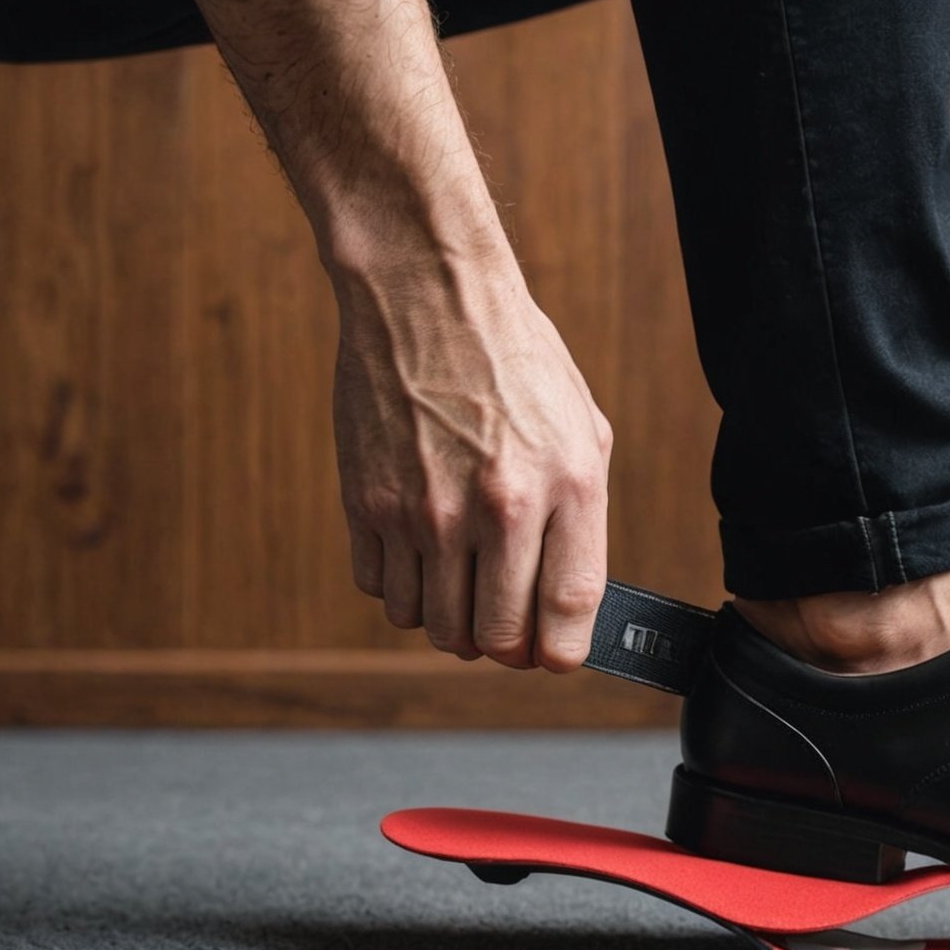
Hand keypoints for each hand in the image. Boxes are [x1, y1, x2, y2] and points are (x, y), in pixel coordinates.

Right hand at [332, 263, 612, 670]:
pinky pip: (383, 592)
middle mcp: (494, 508)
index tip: (550, 652)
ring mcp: (424, 511)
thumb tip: (566, 603)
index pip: (566, 616)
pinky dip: (403, 589)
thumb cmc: (513, 360)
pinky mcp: (367, 504)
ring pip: (434, 626)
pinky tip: (419, 553)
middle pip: (495, 638)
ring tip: (461, 582)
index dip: (558, 652)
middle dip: (504, 645)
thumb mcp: (580, 430)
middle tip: (504, 623)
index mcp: (563, 487)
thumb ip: (581, 520)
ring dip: (451, 621)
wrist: (427, 296)